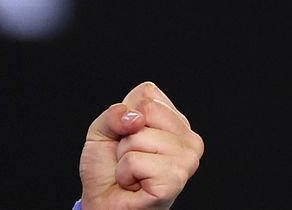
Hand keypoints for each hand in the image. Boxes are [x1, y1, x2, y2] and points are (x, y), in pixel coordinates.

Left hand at [78, 81, 203, 209]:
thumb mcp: (102, 130)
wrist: (105, 204)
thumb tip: (135, 118)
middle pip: (145, 111)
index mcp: (174, 122)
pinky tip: (135, 184)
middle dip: (124, 136)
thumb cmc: (108, 170)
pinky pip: (135, 161)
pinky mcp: (176, 180)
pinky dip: (125, 173)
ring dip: (123, 157)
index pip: (148, 93)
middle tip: (129, 157)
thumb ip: (114, 113)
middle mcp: (188, 139)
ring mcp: (187, 160)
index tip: (127, 136)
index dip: (125, 115)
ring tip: (133, 172)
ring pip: (139, 137)